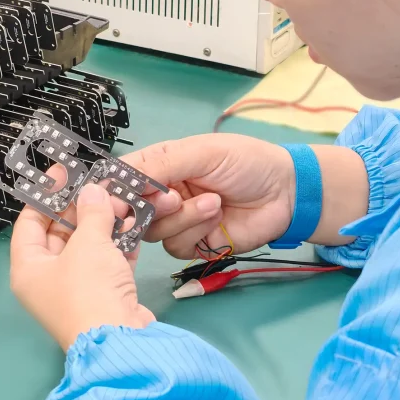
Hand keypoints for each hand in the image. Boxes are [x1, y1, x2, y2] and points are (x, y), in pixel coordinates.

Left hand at [10, 182, 157, 351]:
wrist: (121, 341)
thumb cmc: (89, 292)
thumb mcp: (88, 244)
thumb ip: (91, 212)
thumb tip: (92, 191)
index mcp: (28, 267)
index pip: (29, 222)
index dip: (46, 195)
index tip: (63, 174)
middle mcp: (47, 279)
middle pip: (61, 232)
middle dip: (82, 207)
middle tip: (100, 185)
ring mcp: (76, 289)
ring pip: (88, 246)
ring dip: (104, 223)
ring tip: (121, 200)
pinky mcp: (103, 296)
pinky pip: (107, 262)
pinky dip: (119, 244)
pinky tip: (134, 223)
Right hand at [124, 134, 295, 258]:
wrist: (285, 192)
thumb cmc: (246, 162)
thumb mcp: (202, 152)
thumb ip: (161, 164)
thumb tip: (119, 179)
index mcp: (160, 166)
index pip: (123, 178)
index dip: (115, 190)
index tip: (116, 199)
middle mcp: (163, 194)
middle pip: (132, 210)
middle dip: (150, 207)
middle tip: (174, 199)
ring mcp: (177, 221)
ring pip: (153, 231)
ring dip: (183, 218)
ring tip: (213, 202)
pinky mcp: (193, 244)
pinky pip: (175, 246)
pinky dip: (195, 232)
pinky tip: (217, 217)